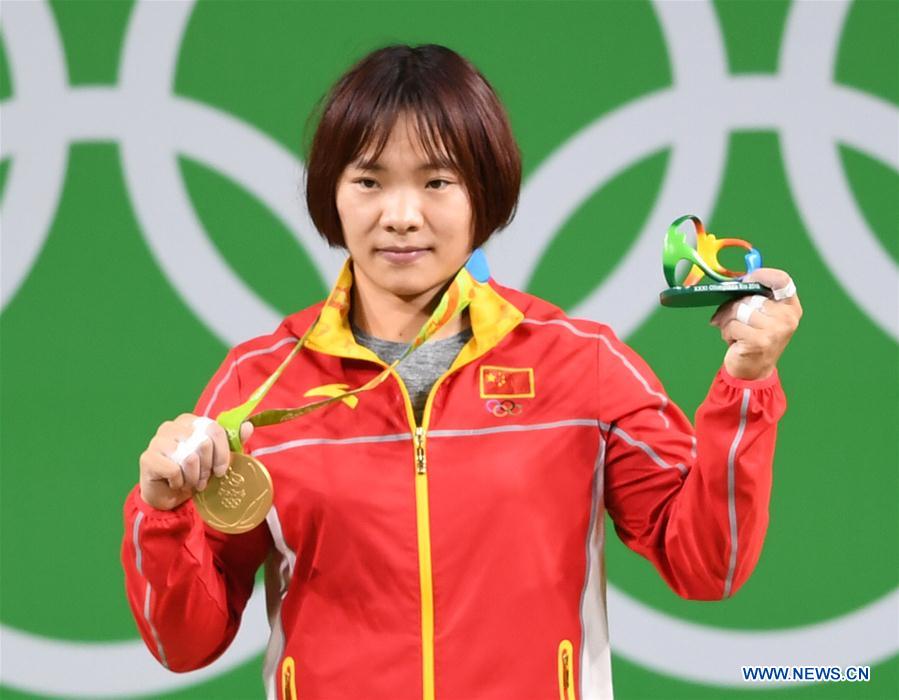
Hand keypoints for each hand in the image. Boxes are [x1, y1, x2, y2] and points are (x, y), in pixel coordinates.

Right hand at [138, 414, 253, 510]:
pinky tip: (175, 483)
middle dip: (207, 468)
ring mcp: (157, 440)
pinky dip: (179, 482)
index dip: (222, 452)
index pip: (214, 429)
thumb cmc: (194, 472)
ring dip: (194, 477)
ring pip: (189, 457)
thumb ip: (232, 441)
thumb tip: (248, 426)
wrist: (169, 495)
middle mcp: (171, 426)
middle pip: (203, 443)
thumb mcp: (217, 457)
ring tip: (190, 482)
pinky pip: (174, 470)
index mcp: (189, 421)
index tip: (221, 470)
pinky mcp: (147, 458)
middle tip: (203, 479)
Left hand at [709, 268, 802, 380]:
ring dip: (727, 320)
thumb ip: (752, 296)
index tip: (746, 279)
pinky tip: (733, 342)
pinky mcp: (760, 341)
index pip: (782, 280)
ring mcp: (775, 330)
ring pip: (739, 309)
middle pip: (751, 296)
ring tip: (731, 331)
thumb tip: (733, 280)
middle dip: (732, 305)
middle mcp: (787, 318)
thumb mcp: (759, 316)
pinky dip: (726, 332)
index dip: (762, 274)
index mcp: (790, 307)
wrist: (753, 371)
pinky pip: (733, 325)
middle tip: (725, 315)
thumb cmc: (752, 338)